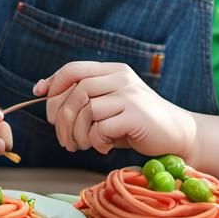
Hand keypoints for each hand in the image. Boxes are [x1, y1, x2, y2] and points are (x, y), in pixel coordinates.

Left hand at [33, 62, 196, 157]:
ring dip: (76, 133)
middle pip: (76, 91)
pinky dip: (96, 141)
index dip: (53, 83)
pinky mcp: (136, 116)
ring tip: (81, 146)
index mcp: (113, 71)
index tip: (40, 95)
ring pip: (86, 109)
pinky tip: (104, 147)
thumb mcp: (110, 103)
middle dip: (61, 117)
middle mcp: (120, 78)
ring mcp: (129, 95)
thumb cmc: (137, 122)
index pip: (74, 69)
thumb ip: (84, 96)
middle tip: (63, 138)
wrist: (178, 134)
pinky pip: (101, 128)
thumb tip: (44, 88)